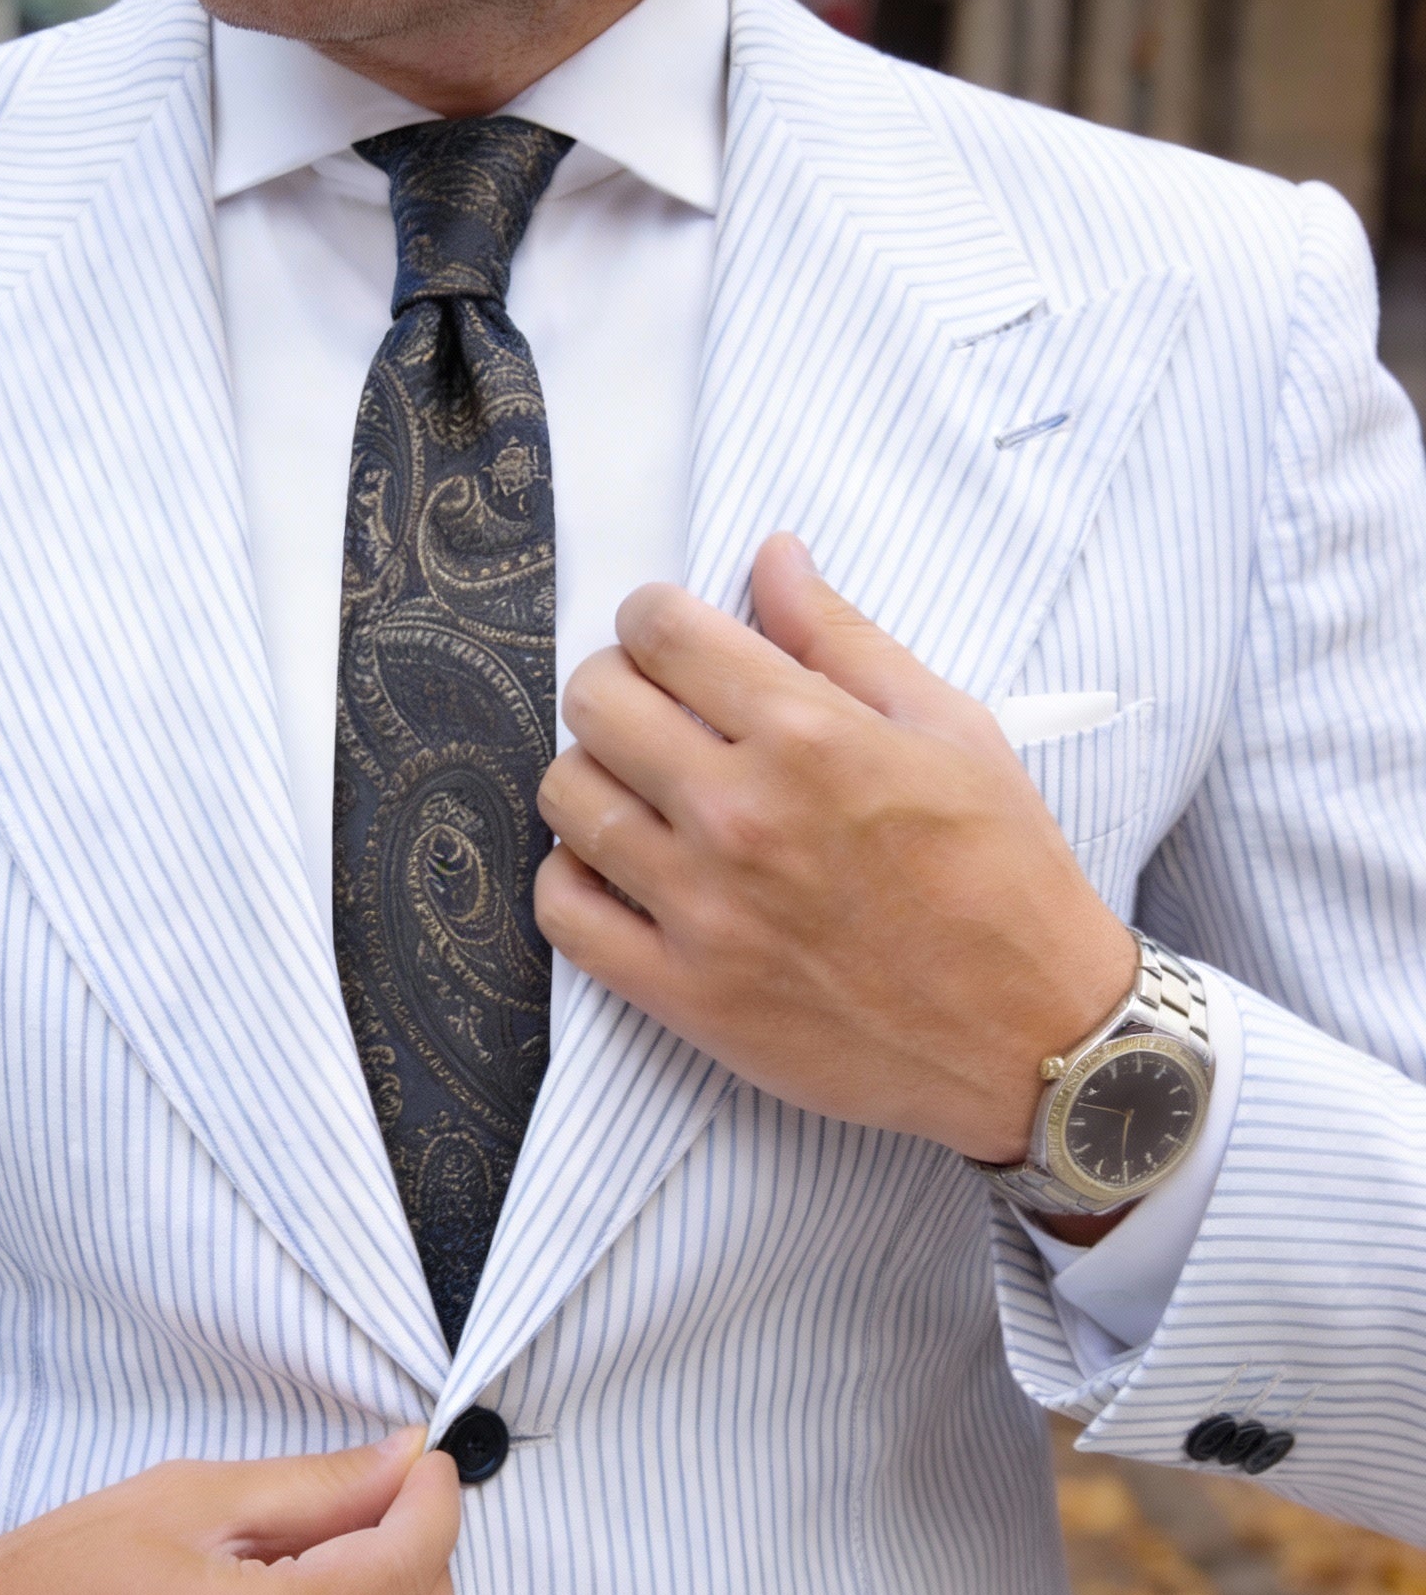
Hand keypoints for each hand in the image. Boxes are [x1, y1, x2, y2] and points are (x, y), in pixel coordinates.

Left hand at [533, 533, 1136, 1167]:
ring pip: (567, 798)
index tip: (670, 638)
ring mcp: (702, 908)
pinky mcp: (681, 992)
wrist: (1032, 1038)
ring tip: (639, 791)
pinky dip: (573, 879)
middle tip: (652, 710)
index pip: (661, 631)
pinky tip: (618, 869)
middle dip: (615, 685)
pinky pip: (563, 912)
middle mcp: (740, 813)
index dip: (653, 618)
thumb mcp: (951, 730)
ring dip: (592, 777)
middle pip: (596, 702)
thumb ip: (844, 639)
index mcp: (807, 735)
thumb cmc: (1003, 877)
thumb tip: (773, 557)